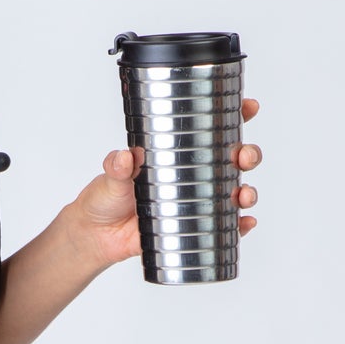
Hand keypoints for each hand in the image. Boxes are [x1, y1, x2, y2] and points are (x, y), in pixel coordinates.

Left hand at [66, 102, 263, 269]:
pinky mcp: (192, 227)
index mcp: (176, 153)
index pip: (210, 130)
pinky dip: (239, 225)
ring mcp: (195, 201)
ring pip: (233, 191)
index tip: (248, 107)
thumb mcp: (110, 176)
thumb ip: (116, 166)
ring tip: (244, 194)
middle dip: (247, 154)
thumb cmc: (105, 198)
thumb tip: (124, 157)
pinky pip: (223, 226)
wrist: (96, 236)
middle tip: (244, 156)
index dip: (234, 116)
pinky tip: (244, 222)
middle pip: (232, 159)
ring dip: (247, 191)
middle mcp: (191, 175)